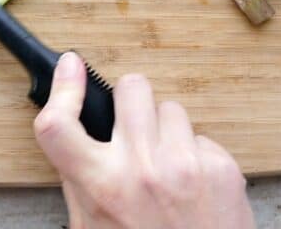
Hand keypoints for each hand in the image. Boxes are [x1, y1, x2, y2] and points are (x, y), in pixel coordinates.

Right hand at [34, 52, 253, 228]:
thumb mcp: (93, 228)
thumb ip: (80, 179)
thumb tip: (74, 132)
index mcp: (101, 186)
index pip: (59, 124)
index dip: (62, 89)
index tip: (70, 68)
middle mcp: (141, 169)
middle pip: (131, 88)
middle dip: (131, 102)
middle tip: (134, 129)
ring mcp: (185, 164)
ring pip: (171, 108)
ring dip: (166, 131)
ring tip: (167, 167)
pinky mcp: (221, 167)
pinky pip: (201, 136)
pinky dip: (195, 155)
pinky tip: (193, 185)